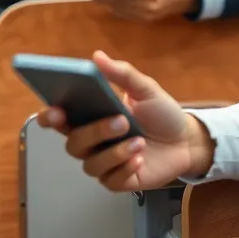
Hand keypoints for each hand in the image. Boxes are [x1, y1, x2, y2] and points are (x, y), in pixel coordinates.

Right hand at [36, 51, 213, 190]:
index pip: (61, 119)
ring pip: (91, 165)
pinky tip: (139, 160)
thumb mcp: (146, 90)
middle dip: (95, 132)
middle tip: (121, 122)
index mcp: (93, 117)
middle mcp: (93, 142)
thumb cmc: (161, 114)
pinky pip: (110, 181)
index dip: (51, 116)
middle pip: (74, 142)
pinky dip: (125, 169)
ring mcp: (104, 163)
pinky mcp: (118, 180)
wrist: (187, 140)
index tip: (56, 111)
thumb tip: (97, 56)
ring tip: (139, 142)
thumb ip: (122, 74)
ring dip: (115, 153)